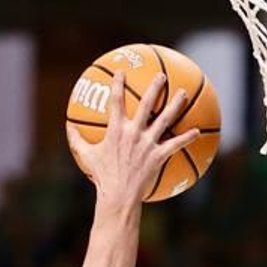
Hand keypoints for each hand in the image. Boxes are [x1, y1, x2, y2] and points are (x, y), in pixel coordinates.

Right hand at [70, 73, 199, 208]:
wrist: (117, 196)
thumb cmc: (101, 176)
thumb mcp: (85, 156)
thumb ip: (77, 139)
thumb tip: (68, 127)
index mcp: (116, 130)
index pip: (116, 100)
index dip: (117, 84)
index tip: (121, 71)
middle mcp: (134, 132)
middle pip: (146, 103)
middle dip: (154, 87)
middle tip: (162, 76)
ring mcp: (147, 143)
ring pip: (164, 119)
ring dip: (175, 105)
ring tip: (183, 93)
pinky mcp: (158, 156)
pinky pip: (175, 145)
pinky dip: (187, 138)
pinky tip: (197, 131)